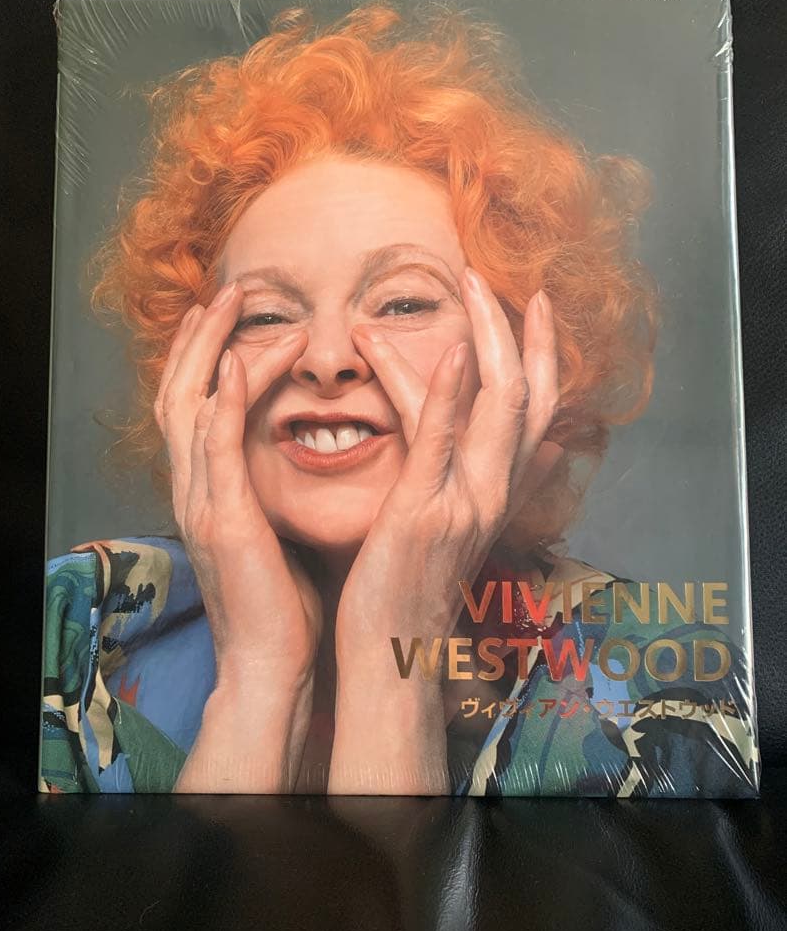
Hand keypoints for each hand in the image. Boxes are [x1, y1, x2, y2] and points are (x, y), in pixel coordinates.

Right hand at [154, 281, 321, 790]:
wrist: (274, 664)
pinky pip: (216, 449)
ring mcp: (204, 501)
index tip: (229, 317)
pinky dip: (224, 403)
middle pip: (180, 391)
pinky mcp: (224, 519)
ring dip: (206, 351)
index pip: (200, 405)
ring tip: (227, 305)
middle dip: (199, 338)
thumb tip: (317, 454)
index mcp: (214, 489)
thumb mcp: (280, 530)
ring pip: (188, 406)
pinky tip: (239, 366)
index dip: (208, 357)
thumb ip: (282, 487)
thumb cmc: (286, 602)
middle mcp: (197, 488)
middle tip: (224, 291)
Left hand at [328, 268, 557, 792]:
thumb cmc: (407, 587)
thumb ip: (481, 478)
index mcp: (496, 492)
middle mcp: (494, 493)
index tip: (530, 305)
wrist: (389, 655)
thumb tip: (536, 447)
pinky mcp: (424, 514)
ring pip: (502, 405)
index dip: (541, 354)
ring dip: (492, 336)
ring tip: (472, 283)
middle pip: (531, 396)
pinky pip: (442, 440)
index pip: (536, 411)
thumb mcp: (455, 525)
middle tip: (494, 275)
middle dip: (521, 330)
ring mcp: (465, 502)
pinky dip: (451, 388)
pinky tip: (452, 345)